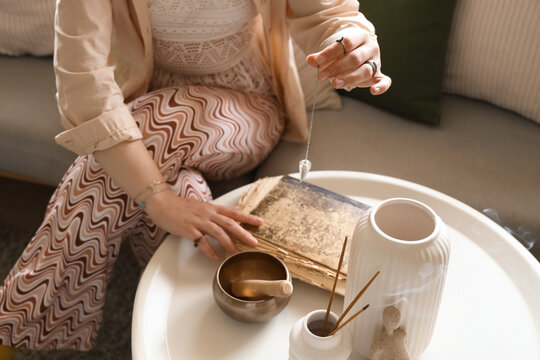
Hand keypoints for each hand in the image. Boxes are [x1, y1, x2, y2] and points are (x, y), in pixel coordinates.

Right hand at [144, 190, 261, 260]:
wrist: (162, 203)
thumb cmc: (181, 206)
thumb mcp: (202, 206)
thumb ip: (216, 211)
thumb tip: (232, 212)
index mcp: (212, 208)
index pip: (234, 212)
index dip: (248, 217)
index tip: (260, 222)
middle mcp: (207, 214)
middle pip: (230, 223)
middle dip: (243, 233)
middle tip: (254, 242)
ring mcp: (198, 221)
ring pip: (218, 232)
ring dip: (228, 243)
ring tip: (236, 252)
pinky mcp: (188, 229)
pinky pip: (201, 241)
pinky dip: (209, 249)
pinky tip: (215, 257)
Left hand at [306, 28, 390, 94]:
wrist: (358, 51)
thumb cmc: (343, 52)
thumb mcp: (332, 52)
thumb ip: (322, 57)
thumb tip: (310, 60)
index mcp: (360, 36)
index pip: (347, 43)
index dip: (331, 52)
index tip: (318, 62)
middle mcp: (370, 47)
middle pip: (355, 58)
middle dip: (336, 68)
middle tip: (321, 76)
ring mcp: (376, 61)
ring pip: (365, 71)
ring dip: (349, 78)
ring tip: (334, 83)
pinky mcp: (379, 74)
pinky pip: (385, 81)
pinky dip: (381, 87)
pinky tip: (373, 91)